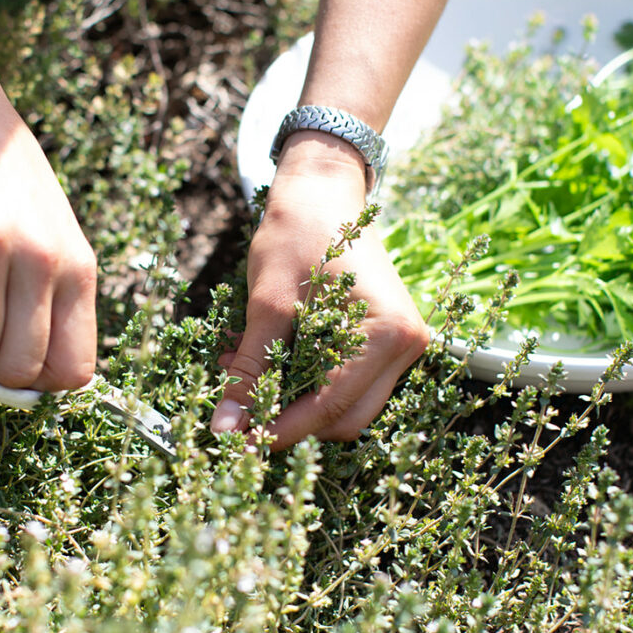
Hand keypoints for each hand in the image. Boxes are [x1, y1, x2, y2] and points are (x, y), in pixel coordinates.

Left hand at [210, 134, 426, 449]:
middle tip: (235, 404)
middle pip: (345, 418)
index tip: (239, 440)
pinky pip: (348, 381)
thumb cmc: (297, 234)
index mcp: (386, 334)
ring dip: (293, 400)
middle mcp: (406, 346)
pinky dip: (306, 381)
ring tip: (242, 368)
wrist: (322, 192)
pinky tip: (267, 357)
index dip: (282, 430)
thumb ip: (250, 369)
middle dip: (288, 418)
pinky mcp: (387, 341)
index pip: (332, 407)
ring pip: (346, 405)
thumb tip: (226, 427)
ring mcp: (401, 345)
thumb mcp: (267, 304)